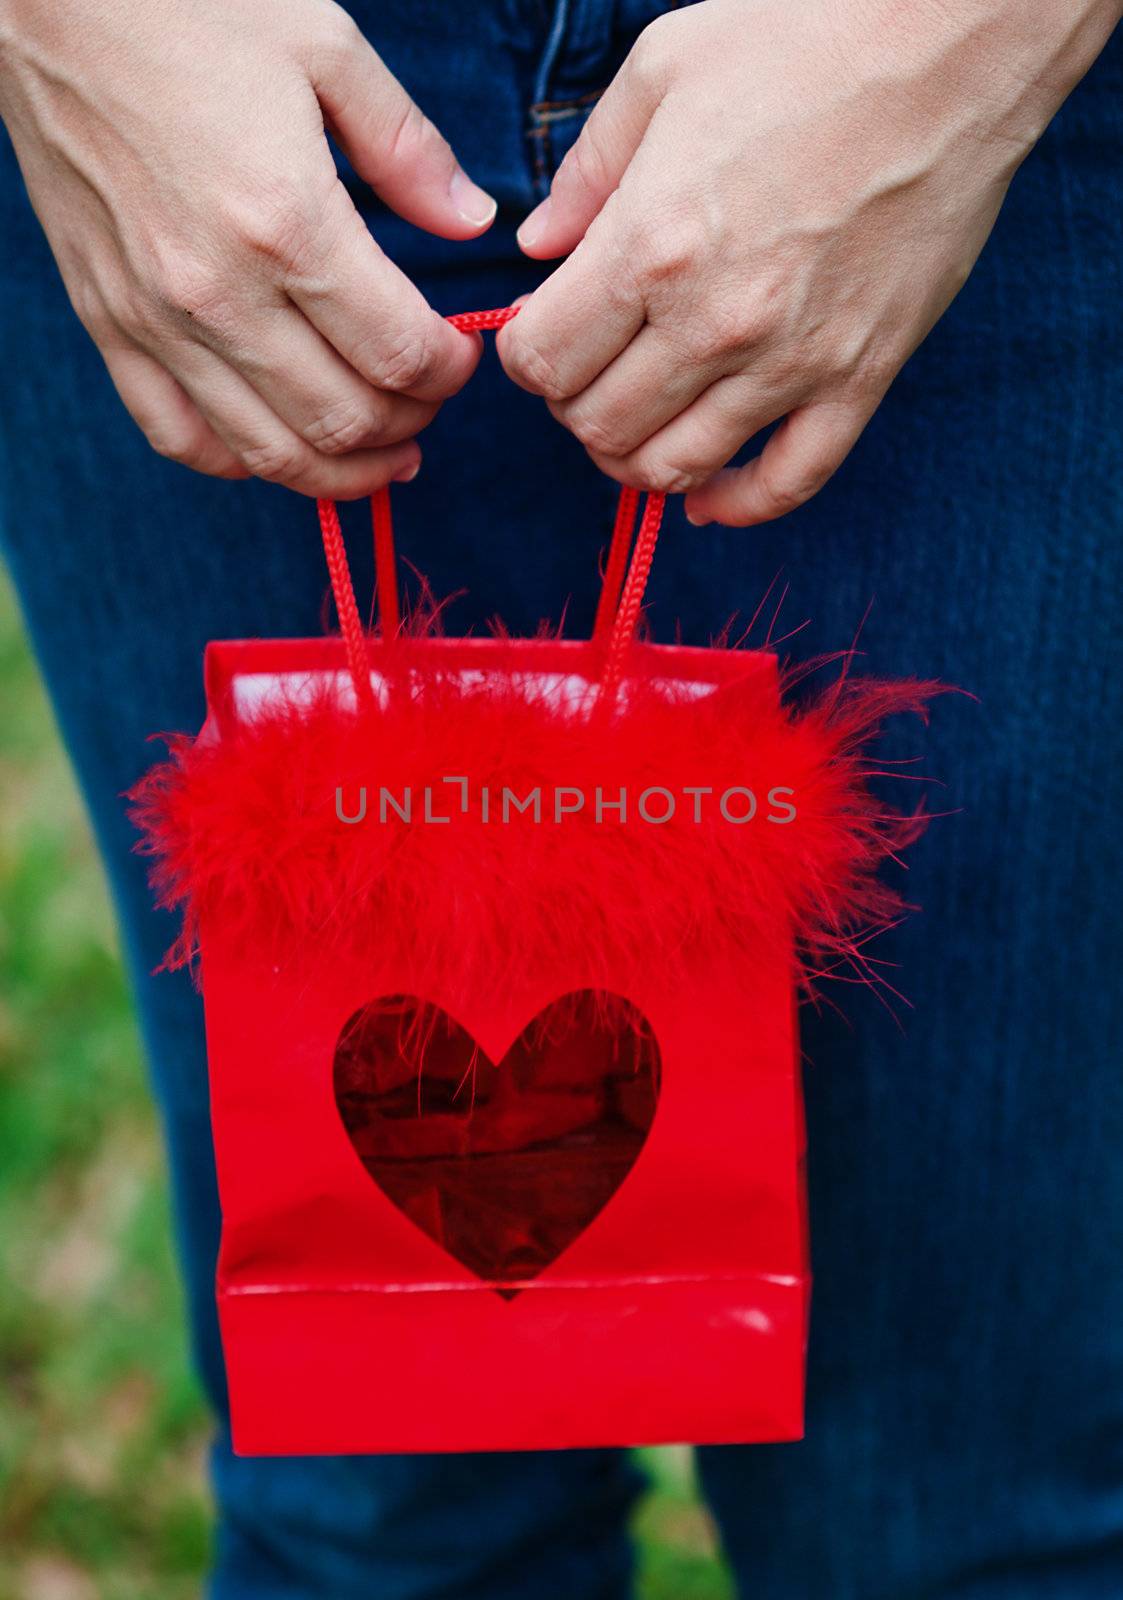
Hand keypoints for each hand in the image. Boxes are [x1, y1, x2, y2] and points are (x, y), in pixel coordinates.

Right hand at [0, 0, 495, 495]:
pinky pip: (179, 437)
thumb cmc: (188, 5)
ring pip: (271, 453)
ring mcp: (156, 320)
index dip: (449, 370)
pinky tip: (283, 444)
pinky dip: (242, 461)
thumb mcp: (324, 48)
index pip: (399, 354)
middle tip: (429, 398)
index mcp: (286, 222)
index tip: (460, 353)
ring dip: (343, 470)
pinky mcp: (108, 324)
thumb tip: (472, 223)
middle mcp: (219, 292)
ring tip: (383, 454)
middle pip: (344, 420)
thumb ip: (408, 150)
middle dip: (410, 424)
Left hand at [499, 0, 1118, 525]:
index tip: (543, 331)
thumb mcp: (662, 73)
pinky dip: (736, 505)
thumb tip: (536, 248)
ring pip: (674, 468)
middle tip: (591, 369)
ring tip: (638, 420)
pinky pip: (789, 484)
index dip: (525, 355)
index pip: (542, 360)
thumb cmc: (804, 38)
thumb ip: (585, 173)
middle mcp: (715, 321)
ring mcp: (793, 362)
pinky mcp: (860, 378)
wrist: (951, 44)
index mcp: (651, 243)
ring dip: (635, 459)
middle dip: (573, 407)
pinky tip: (706, 495)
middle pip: (598, 426)